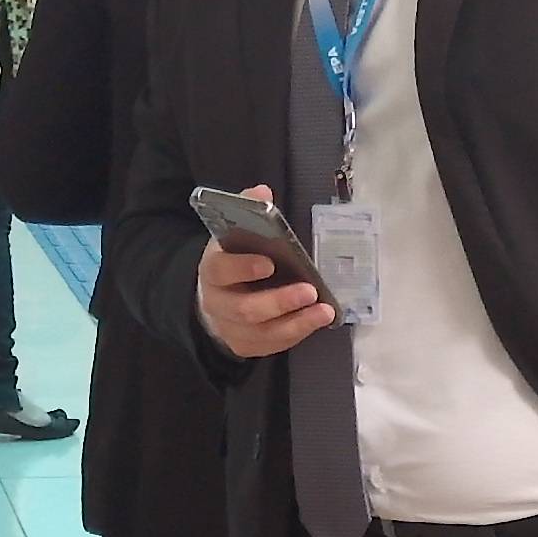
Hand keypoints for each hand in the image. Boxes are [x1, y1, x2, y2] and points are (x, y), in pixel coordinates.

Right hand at [196, 186, 338, 358]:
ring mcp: (230, 328)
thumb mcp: (235, 234)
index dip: (243, 268)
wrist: (216, 296)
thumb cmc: (234, 260)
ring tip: (324, 311)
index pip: (221, 270)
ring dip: (296, 323)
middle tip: (309, 291)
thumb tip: (262, 191)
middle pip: (245, 309)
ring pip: (261, 333)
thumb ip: (247, 211)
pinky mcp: (245, 345)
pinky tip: (315, 321)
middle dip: (279, 302)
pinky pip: (271, 345)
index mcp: (214, 270)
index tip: (269, 262)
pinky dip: (295, 334)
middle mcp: (218, 303)